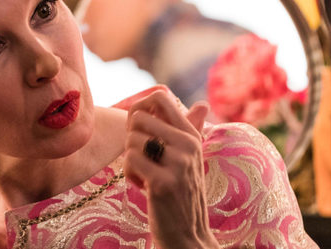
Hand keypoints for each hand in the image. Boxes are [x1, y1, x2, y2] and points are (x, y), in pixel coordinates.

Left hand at [123, 90, 218, 248]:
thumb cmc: (182, 193)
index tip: (142, 132)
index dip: (140, 109)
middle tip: (143, 159)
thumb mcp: (190, 158)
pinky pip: (129, 161)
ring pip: (131, 140)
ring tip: (146, 175)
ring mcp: (178, 163)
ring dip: (131, 160)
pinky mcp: (163, 182)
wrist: (188, 234)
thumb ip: (190, 129)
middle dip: (131, 139)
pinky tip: (144, 187)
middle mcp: (188, 144)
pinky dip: (130, 175)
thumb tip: (201, 104)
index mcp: (192, 134)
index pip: (160, 97)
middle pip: (138, 118)